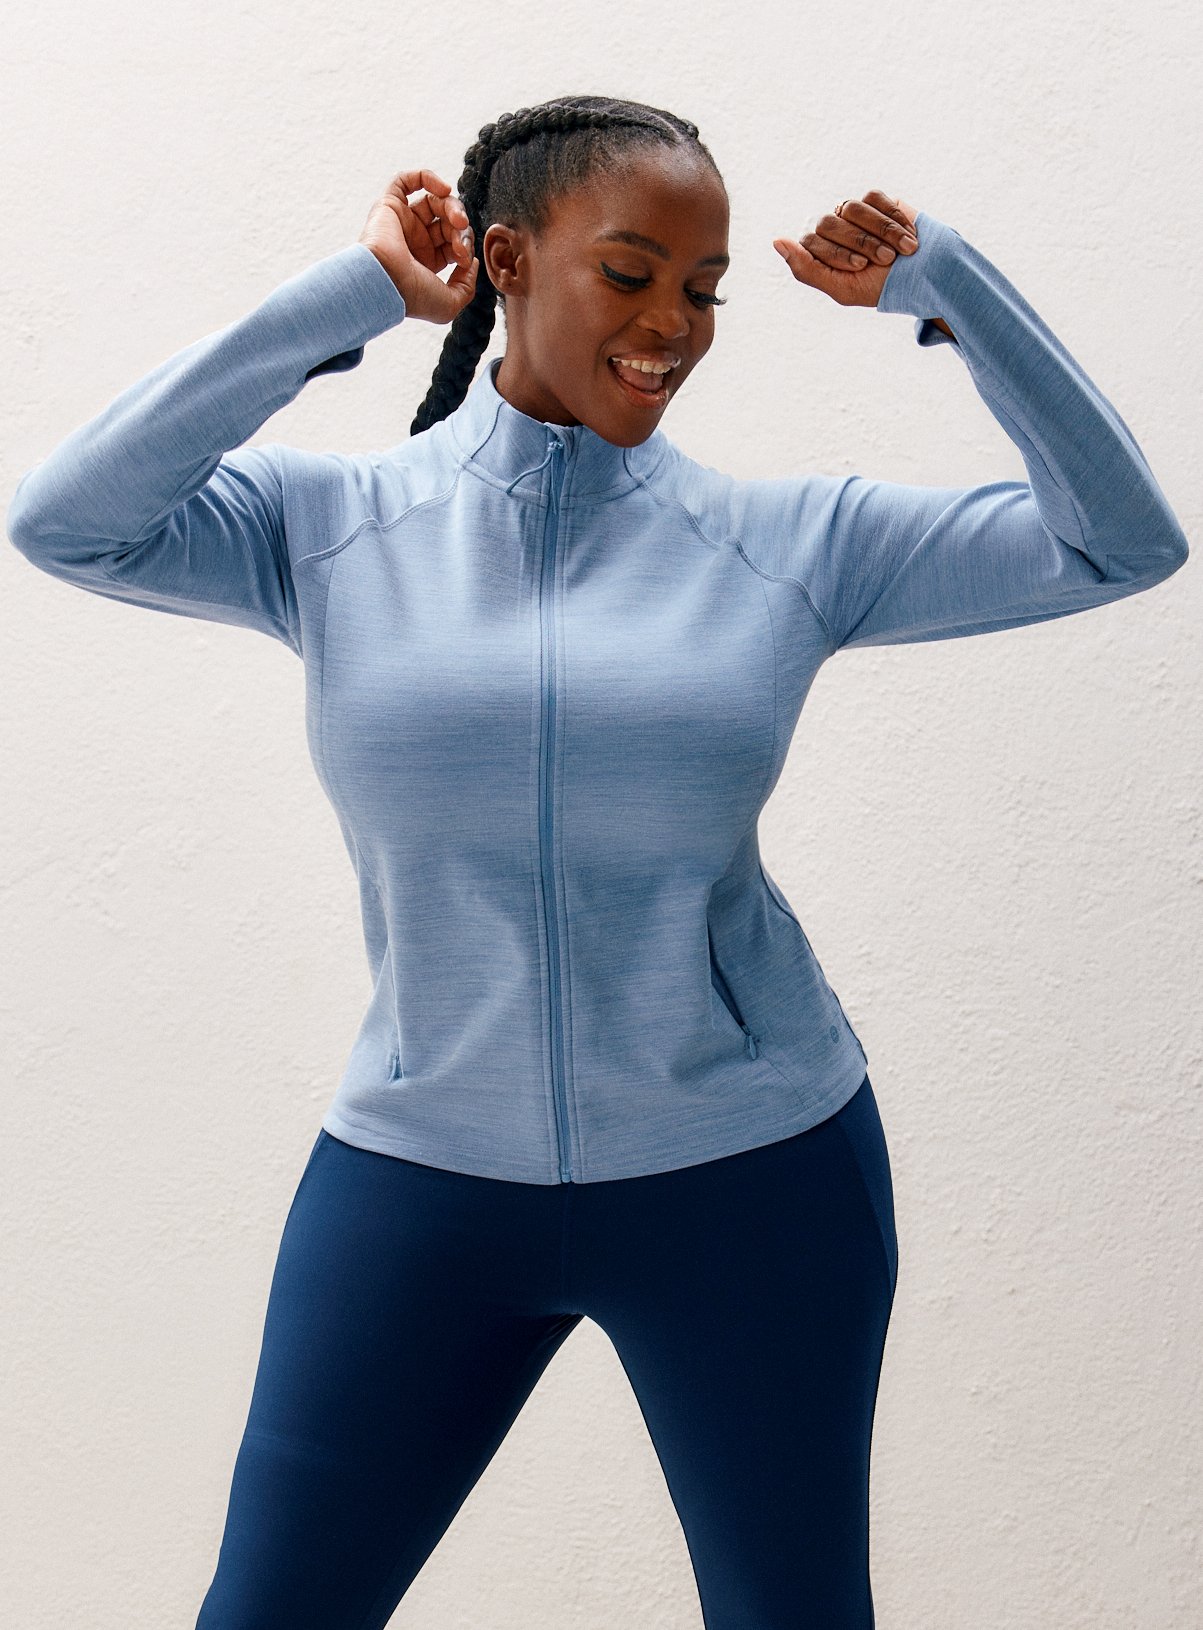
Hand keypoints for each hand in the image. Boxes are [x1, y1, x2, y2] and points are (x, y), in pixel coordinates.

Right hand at [358, 168, 478, 323]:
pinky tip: (444, 189)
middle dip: (461, 230)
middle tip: (460, 244)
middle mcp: (414, 241)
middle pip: (448, 222)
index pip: (453, 244)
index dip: (464, 246)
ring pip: (434, 202)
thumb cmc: (412, 297)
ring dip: (453, 207)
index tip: (464, 259)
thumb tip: (470, 262)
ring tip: (458, 221)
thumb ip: (467, 286)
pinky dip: (427, 178)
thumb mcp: (450, 304)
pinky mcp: (389, 206)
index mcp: (425, 263)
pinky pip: (405, 180)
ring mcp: (402, 222)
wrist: (383, 282)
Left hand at [773, 191, 920, 308]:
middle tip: (884, 260)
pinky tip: (907, 236)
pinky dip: (893, 219)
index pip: (811, 242)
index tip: (861, 267)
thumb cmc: (877, 287)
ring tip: (900, 250)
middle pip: (829, 223)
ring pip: (852, 208)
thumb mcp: (841, 288)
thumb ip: (806, 269)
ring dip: (879, 231)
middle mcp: (830, 229)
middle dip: (860, 243)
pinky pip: (874, 198)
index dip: (838, 254)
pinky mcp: (874, 199)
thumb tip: (777, 241)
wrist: (919, 276)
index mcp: (817, 252)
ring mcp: (851, 212)